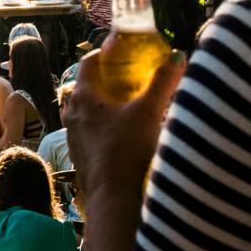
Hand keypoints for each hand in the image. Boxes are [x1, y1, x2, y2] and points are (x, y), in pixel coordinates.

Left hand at [63, 36, 185, 202]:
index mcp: (84, 98)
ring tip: (125, 107)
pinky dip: (102, 127)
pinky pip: (88, 133)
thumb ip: (163, 83)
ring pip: (85, 112)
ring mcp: (73, 138)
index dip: (106, 54)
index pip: (89, 63)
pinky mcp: (80, 157)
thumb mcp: (149, 112)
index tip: (122, 52)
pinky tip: (121, 135)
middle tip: (127, 78)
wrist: (115, 197)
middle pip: (86, 88)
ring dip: (103, 106)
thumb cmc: (129, 151)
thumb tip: (178, 58)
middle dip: (106, 81)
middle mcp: (72, 115)